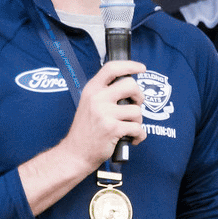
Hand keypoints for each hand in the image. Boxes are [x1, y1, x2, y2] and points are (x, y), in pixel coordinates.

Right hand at [59, 60, 146, 174]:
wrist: (76, 153)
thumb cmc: (85, 130)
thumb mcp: (88, 104)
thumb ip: (104, 93)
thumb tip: (128, 86)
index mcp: (91, 90)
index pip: (112, 68)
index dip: (130, 65)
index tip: (141, 68)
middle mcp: (97, 98)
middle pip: (130, 85)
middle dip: (139, 96)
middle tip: (136, 104)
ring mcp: (105, 113)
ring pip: (137, 110)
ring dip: (138, 121)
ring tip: (129, 127)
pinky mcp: (113, 129)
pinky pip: (137, 128)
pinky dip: (139, 135)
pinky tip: (132, 139)